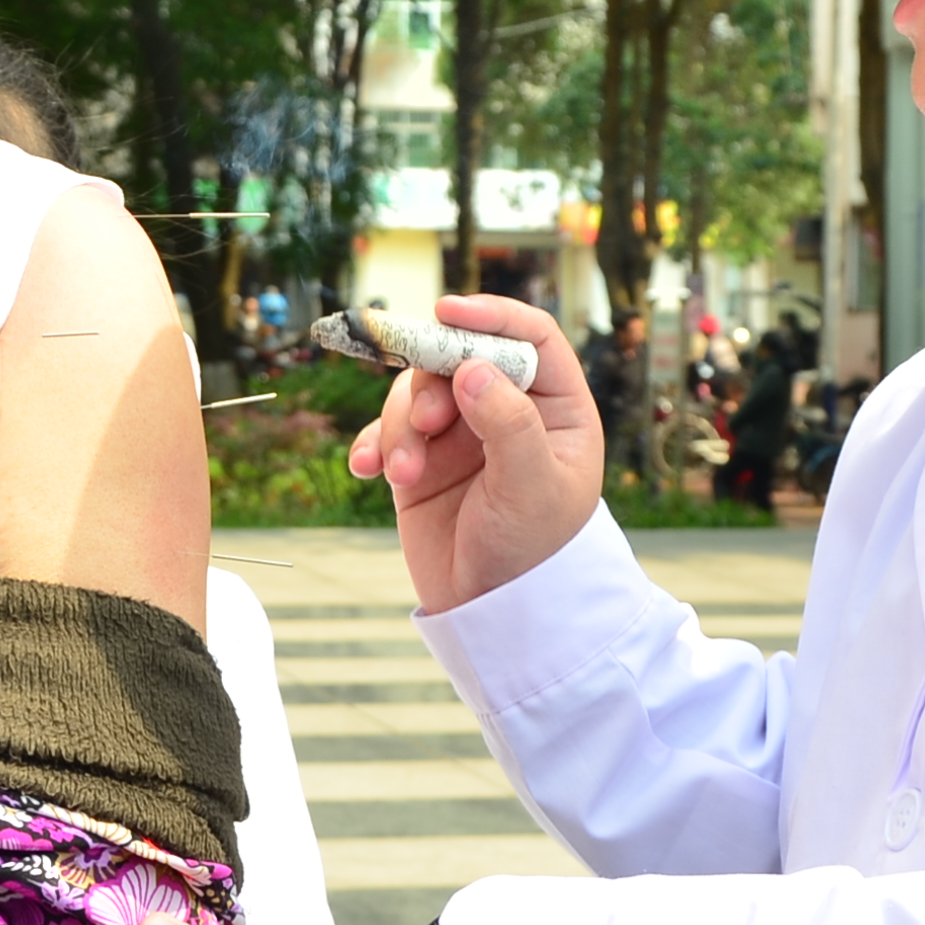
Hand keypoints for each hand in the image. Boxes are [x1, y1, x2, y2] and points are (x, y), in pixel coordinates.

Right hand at [343, 294, 604, 615]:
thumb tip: (472, 368)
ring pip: (416, 392)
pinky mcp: (421, 459)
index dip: (489, 315)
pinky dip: (374, 444)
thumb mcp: (531, 488)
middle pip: (458, 356)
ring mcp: (462, 433)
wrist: (493, 613)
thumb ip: (508, 425)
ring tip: (402, 473)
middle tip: (425, 423)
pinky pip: (386, 430)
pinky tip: (369, 470)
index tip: (446, 311)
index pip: (529, 337)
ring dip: (399, 425)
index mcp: (556, 407)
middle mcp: (508, 410)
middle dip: (430, 382)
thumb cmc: (532, 551)